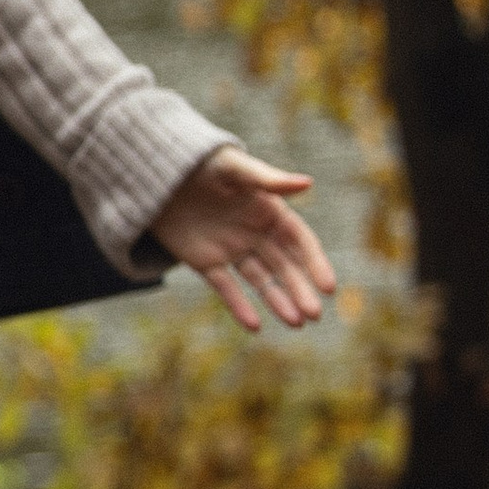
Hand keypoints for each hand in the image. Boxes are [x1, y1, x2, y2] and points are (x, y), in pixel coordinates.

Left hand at [152, 144, 336, 331]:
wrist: (160, 172)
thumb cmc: (204, 162)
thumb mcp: (234, 167)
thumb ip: (268, 179)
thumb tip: (308, 183)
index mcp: (269, 210)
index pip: (299, 241)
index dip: (315, 263)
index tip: (328, 286)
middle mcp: (255, 234)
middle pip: (283, 266)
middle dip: (299, 290)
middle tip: (314, 315)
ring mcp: (231, 250)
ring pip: (259, 281)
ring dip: (277, 302)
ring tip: (295, 324)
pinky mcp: (205, 262)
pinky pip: (225, 287)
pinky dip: (239, 306)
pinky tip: (254, 326)